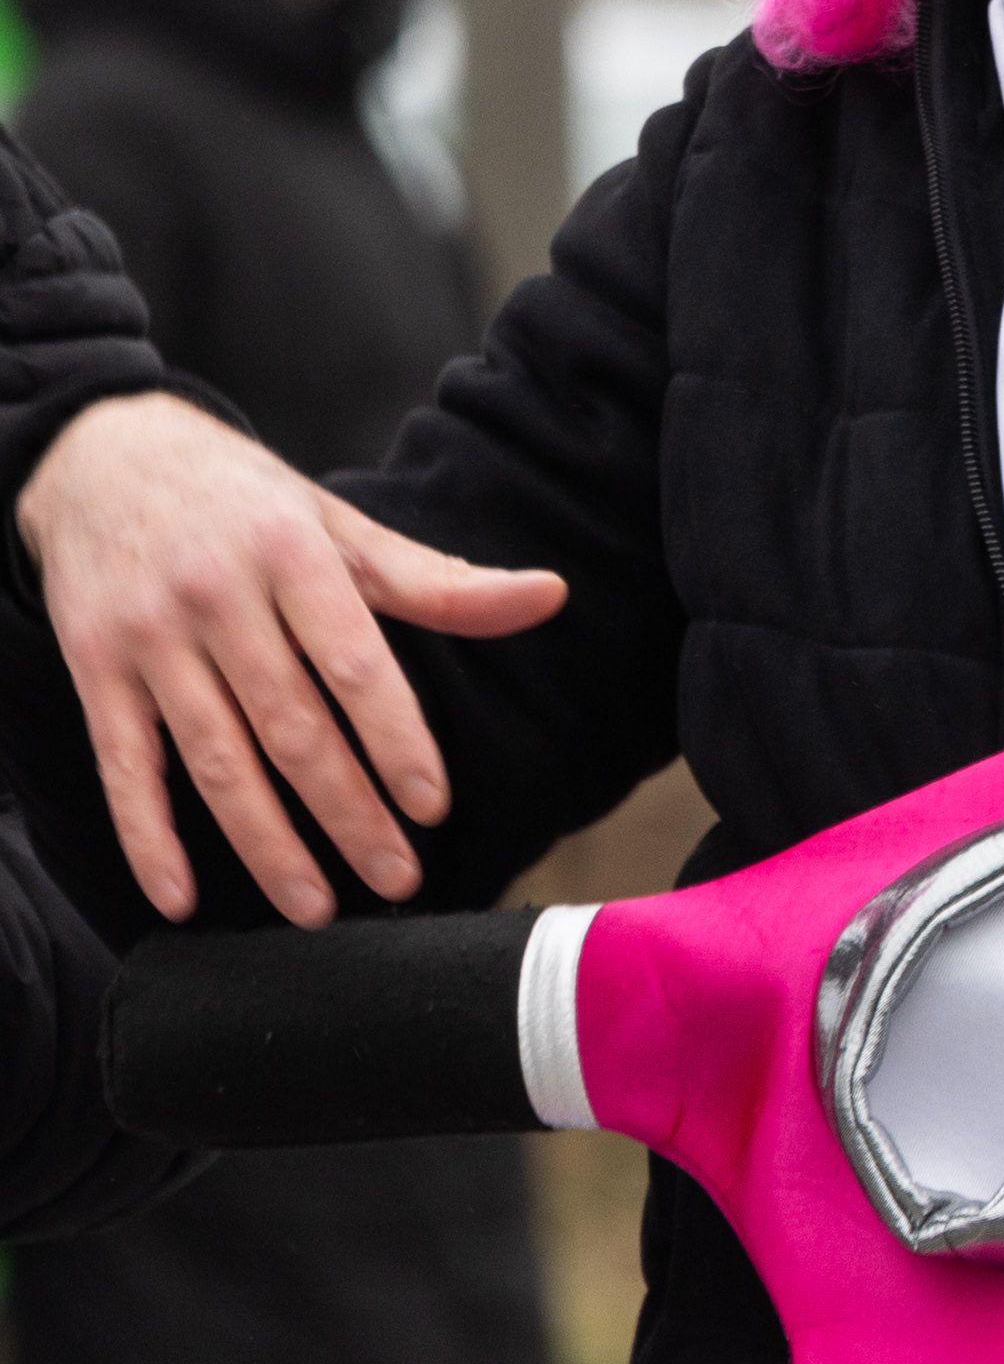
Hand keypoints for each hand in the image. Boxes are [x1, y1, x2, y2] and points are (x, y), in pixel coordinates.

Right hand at [18, 390, 568, 923]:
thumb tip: (550, 595)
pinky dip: (147, 838)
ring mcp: (148, 638)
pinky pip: (125, 767)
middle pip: (292, 729)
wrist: (98, 455)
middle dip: (347, 815)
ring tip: (315, 907)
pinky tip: (179, 897)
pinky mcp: (94, 670)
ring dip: (266, 844)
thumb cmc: (243, 500)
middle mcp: (215, 598)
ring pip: (215, 761)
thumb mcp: (338, 522)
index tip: (432, 807)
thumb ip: (436, 580)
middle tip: (397, 879)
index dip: (396, 742)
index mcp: (290, 555)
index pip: (355, 665)